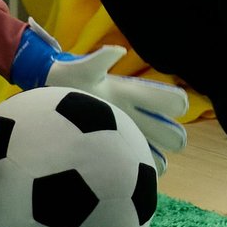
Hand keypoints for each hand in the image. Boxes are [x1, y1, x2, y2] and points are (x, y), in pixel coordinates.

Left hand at [9, 20, 188, 173]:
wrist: (49, 92)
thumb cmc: (68, 79)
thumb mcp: (84, 69)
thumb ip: (102, 59)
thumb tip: (120, 51)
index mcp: (132, 94)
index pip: (172, 100)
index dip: (177, 104)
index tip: (172, 108)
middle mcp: (136, 115)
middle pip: (175, 135)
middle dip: (174, 138)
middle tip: (159, 141)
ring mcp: (127, 133)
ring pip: (162, 155)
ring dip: (159, 157)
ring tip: (141, 161)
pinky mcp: (116, 149)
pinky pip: (140, 168)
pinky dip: (142, 172)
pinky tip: (127, 175)